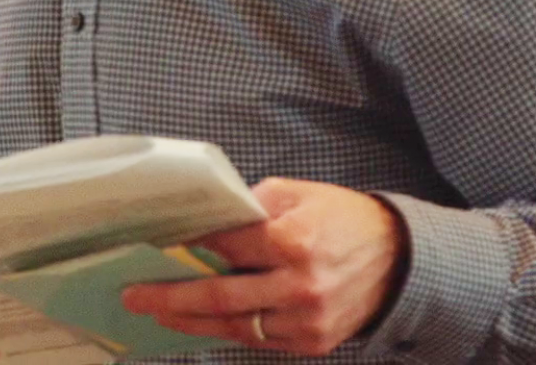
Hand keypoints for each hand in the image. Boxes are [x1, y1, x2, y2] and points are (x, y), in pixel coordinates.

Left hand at [121, 178, 407, 355]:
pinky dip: (226, 331)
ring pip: (236, 326)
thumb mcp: (295, 193)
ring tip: (157, 313)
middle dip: (171, 297)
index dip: (186, 246)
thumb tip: (202, 219)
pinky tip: (199, 322)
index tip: (151, 247)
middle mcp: (300, 285)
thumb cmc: (341, 218)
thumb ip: (248, 205)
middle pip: (221, 295)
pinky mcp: (314, 342)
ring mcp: (307, 319)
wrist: (400, 259)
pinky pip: (258, 340)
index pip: (224, 246)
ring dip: (191, 322)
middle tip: (135, 295)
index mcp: (293, 241)